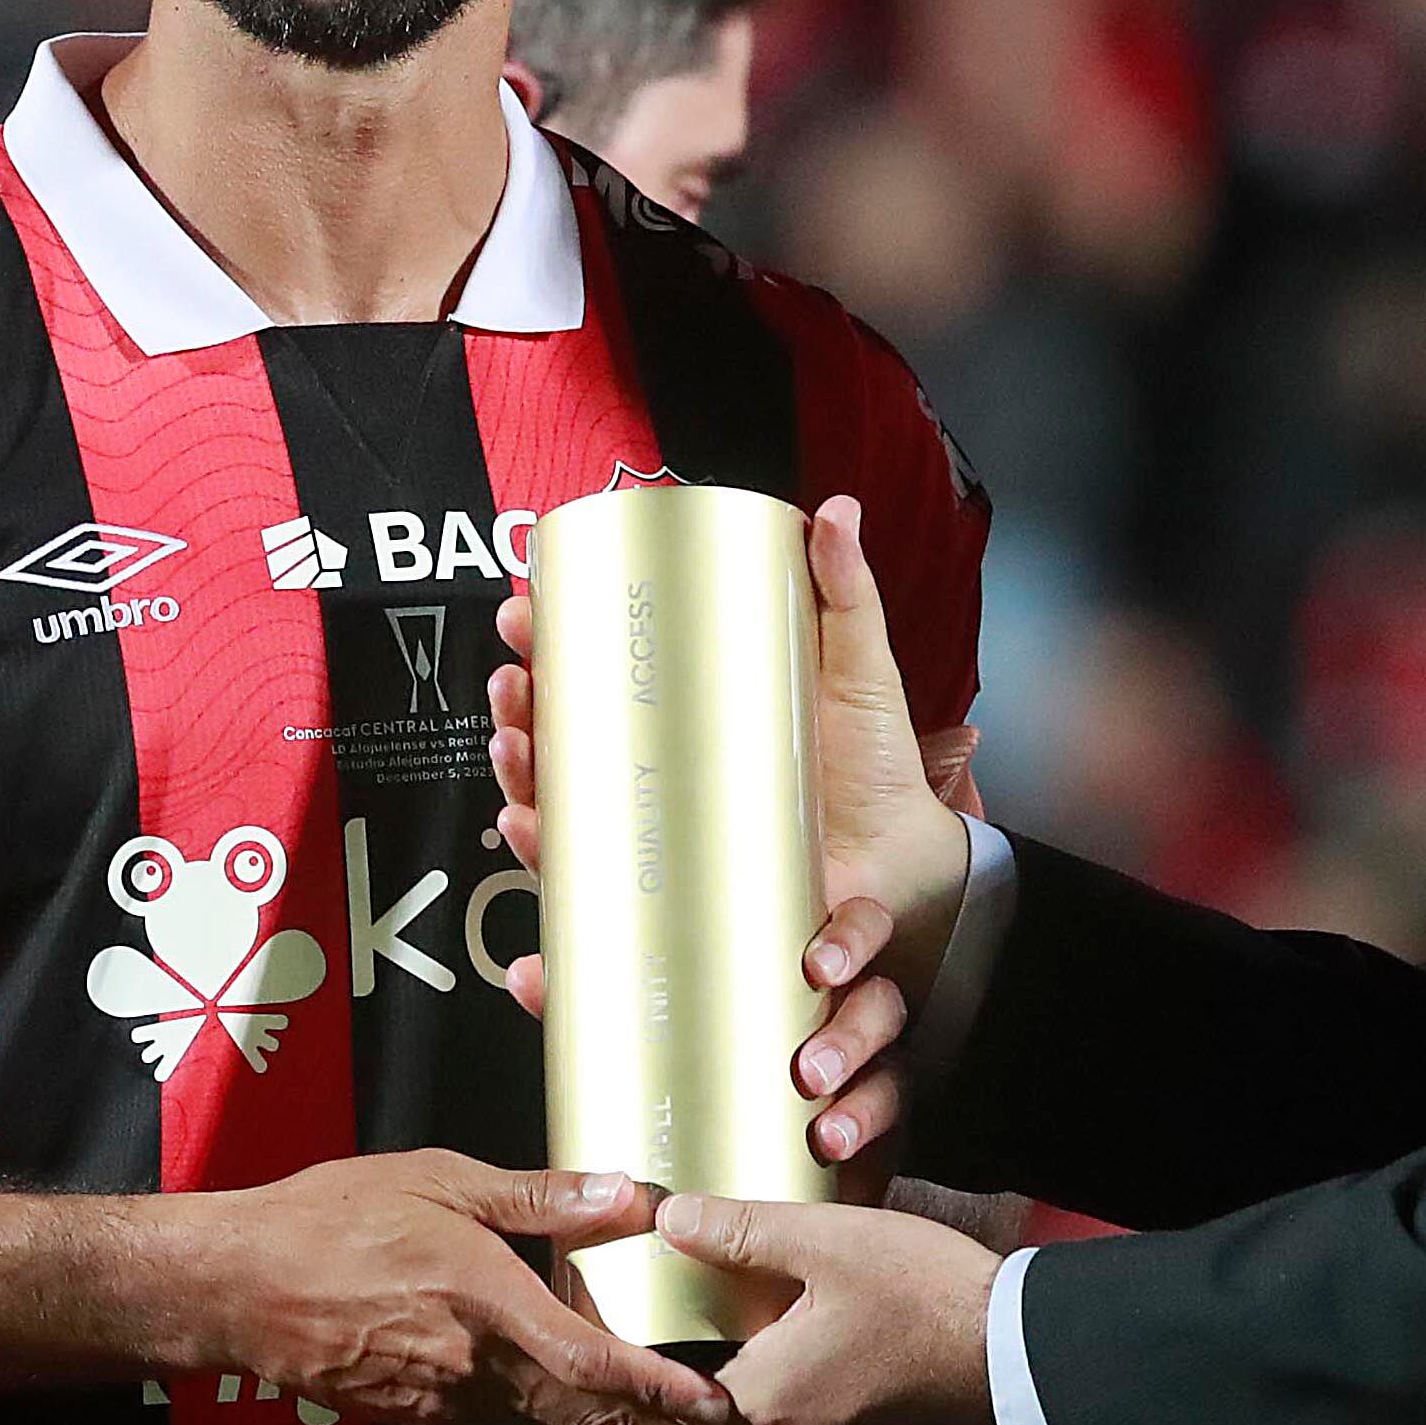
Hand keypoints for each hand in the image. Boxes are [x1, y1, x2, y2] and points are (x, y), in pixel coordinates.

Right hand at [163, 1154, 760, 1424]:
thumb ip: (537, 1195)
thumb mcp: (436, 1179)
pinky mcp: (433, 1424)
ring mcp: (453, 1409)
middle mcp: (476, 1374)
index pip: (592, 1361)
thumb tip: (631, 1194)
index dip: (663, 1391)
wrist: (237, 1289)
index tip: (725, 1414)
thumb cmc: (331, 1217)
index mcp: (485, 1304)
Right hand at [490, 496, 974, 1165]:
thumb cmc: (877, 767)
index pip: (594, 675)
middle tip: (515, 685)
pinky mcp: (678, 909)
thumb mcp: (859, 669)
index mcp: (688, 718)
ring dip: (521, 792)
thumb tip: (834, 509)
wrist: (910, 865)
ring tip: (518, 769)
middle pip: (559, 748)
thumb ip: (844, 591)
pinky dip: (554, 905)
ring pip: (562, 824)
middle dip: (519, 716)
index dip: (548, 644)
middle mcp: (658, 782)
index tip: (526, 610)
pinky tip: (534, 868)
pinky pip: (598, 914)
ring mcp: (662, 846)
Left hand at [654, 1192, 1000, 1424]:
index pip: (673, 1395)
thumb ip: (741, 1231)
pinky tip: (814, 1382)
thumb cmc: (928, 1298)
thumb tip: (670, 1217)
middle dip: (700, 1390)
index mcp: (761, 1400)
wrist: (1022, 1360)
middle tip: (699, 1341)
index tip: (656, 1332)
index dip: (660, 1363)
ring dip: (751, 1412)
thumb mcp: (829, 1242)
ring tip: (755, 1357)